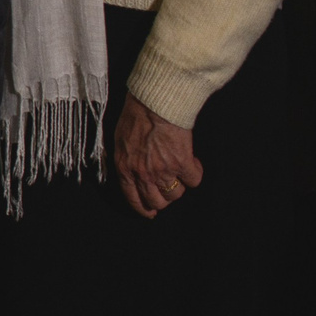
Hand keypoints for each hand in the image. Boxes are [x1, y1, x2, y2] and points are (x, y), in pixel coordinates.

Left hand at [112, 95, 201, 218]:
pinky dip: (195, 172)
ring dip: (179, 185)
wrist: (154, 102)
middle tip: (168, 185)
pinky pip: (194, 180)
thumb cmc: (136, 115)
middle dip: (164, 197)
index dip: (143, 209)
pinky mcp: (183, 164)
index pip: (133, 199)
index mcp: (125, 168)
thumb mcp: (120, 140)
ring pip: (176, 194)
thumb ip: (125, 160)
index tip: (150, 213)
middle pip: (158, 201)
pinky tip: (192, 161)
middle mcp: (143, 174)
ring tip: (178, 168)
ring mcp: (163, 171)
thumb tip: (131, 173)